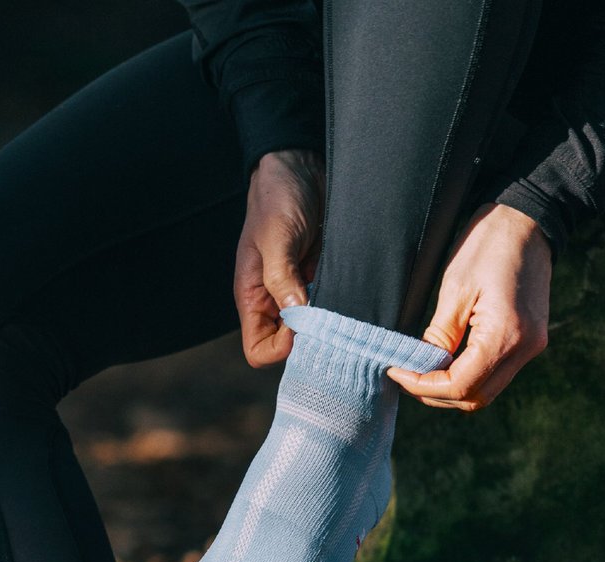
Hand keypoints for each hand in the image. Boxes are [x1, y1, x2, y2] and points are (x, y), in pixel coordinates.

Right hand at [234, 148, 325, 367]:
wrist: (300, 167)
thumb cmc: (278, 198)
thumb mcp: (277, 236)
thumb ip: (282, 277)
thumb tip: (297, 316)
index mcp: (253, 298)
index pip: (258, 350)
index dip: (280, 349)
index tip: (302, 327)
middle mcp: (274, 302)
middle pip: (288, 348)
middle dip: (309, 341)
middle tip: (331, 320)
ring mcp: (299, 294)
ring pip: (314, 331)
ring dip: (329, 325)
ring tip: (344, 304)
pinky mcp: (320, 281)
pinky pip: (331, 308)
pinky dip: (341, 308)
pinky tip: (351, 292)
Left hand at [387, 202, 551, 410]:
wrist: (530, 221)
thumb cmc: (489, 245)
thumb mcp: (455, 288)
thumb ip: (439, 335)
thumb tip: (420, 366)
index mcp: (505, 335)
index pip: (459, 385)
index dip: (422, 386)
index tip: (396, 372)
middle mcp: (524, 349)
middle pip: (475, 398)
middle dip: (436, 394)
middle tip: (405, 377)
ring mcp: (531, 347)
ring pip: (486, 391)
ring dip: (452, 389)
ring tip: (421, 371)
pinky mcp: (530, 341)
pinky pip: (496, 374)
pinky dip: (468, 376)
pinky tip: (445, 362)